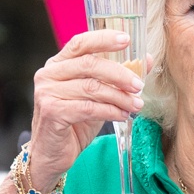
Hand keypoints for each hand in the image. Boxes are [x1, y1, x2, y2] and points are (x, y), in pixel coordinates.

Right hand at [27, 30, 145, 190]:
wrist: (53, 154)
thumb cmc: (76, 121)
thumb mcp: (99, 96)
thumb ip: (117, 77)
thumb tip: (146, 59)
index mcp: (59, 64)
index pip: (81, 43)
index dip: (103, 39)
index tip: (127, 39)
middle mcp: (49, 74)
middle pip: (90, 65)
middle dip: (120, 74)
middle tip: (139, 85)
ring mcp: (47, 92)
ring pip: (92, 88)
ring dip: (120, 96)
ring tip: (136, 105)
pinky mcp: (52, 111)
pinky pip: (88, 108)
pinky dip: (110, 111)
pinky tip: (123, 115)